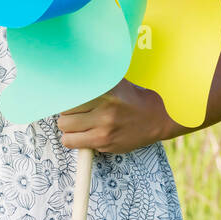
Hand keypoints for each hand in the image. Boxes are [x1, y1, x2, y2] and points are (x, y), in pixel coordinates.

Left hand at [56, 79, 170, 152]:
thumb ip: (94, 79)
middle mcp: (104, 110)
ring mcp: (104, 129)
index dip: (65, 97)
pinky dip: (74, 140)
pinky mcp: (105, 144)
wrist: (156, 118)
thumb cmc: (131, 97)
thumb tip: (69, 75)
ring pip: (66, 131)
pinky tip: (83, 134)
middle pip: (64, 114)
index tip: (65, 98)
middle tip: (73, 112)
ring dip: (68, 128)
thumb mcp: (116, 81)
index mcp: (106, 90)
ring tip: (77, 124)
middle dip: (66, 113)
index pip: (70, 95)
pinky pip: (75, 144)